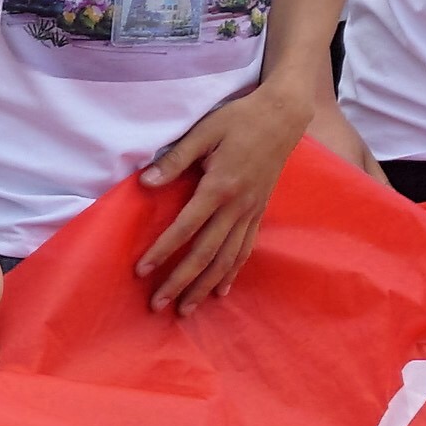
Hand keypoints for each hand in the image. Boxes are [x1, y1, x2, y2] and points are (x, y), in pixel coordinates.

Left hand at [134, 81, 318, 308]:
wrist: (284, 116)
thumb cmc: (239, 119)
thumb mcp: (204, 131)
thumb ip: (175, 159)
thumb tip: (146, 183)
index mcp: (220, 186)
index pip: (186, 227)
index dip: (163, 250)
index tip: (141, 270)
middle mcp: (237, 206)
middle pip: (206, 253)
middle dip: (181, 281)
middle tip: (158, 305)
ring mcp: (251, 212)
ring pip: (227, 259)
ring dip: (205, 286)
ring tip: (185, 309)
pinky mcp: (259, 213)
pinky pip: (245, 249)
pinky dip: (232, 273)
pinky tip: (220, 291)